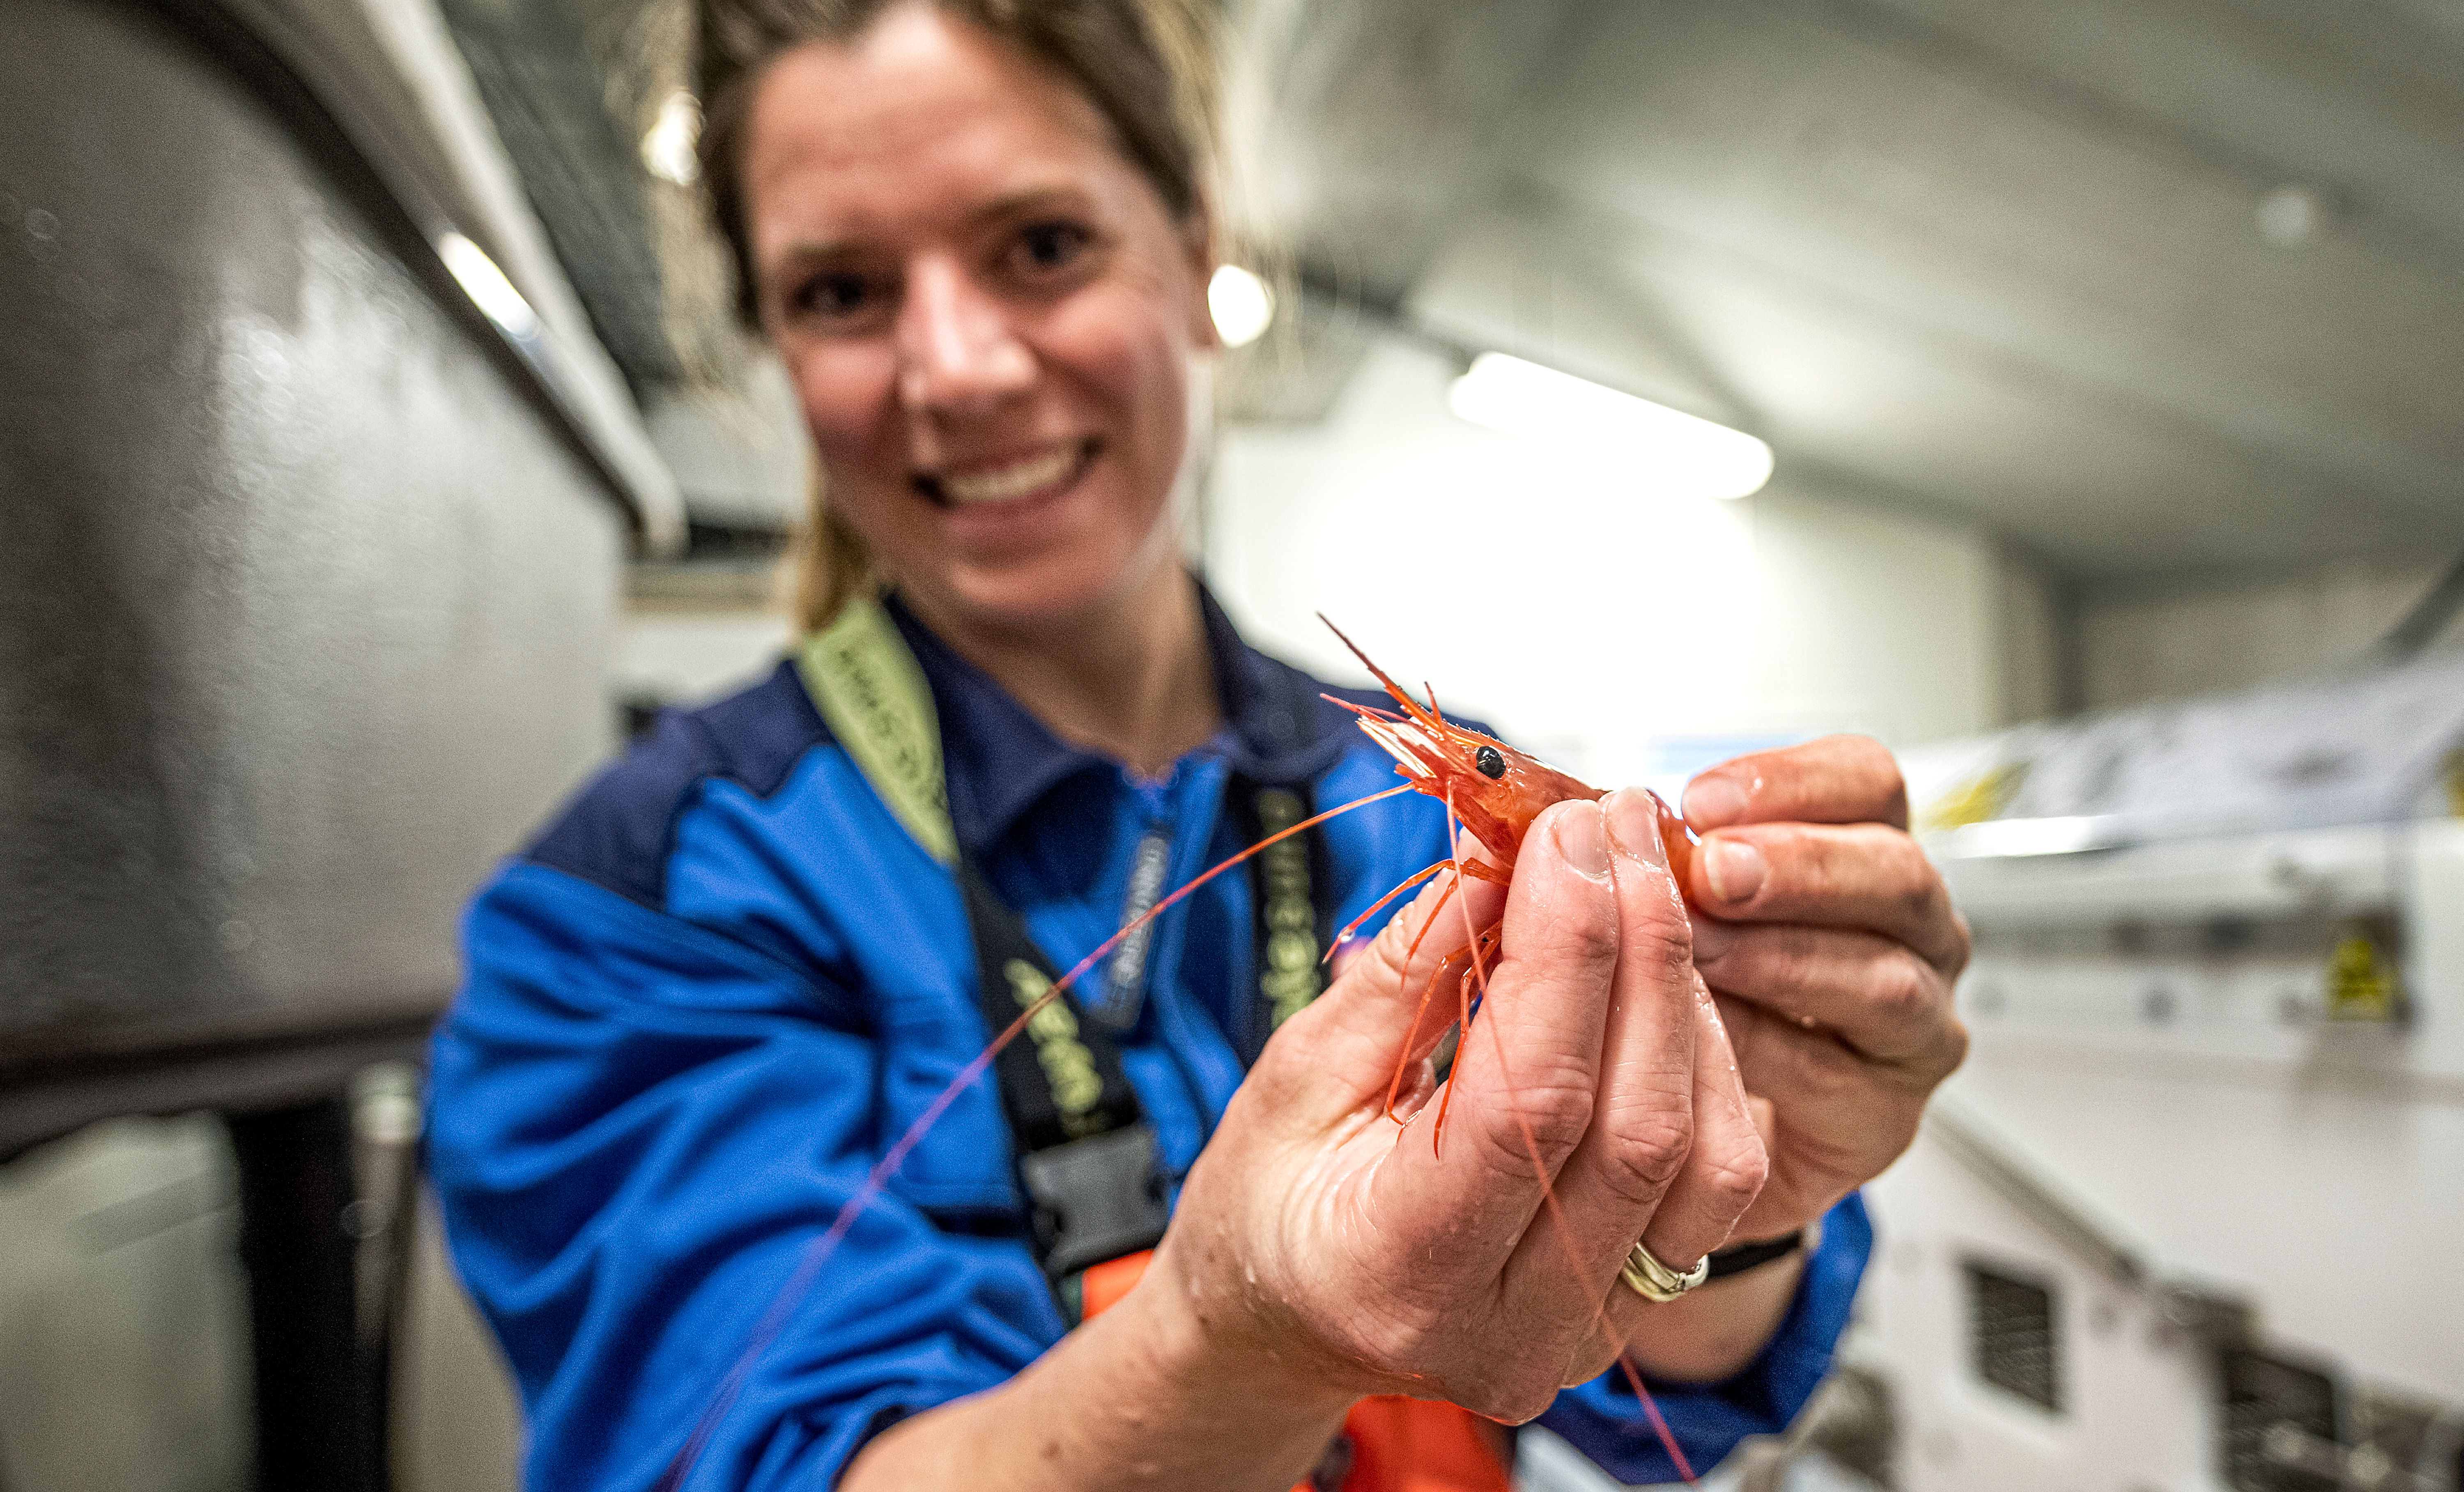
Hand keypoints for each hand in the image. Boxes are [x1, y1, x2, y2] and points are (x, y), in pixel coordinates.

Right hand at [1160, 789, 1767, 1424]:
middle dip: (1642, 947)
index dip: (1566, 948)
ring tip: (1647, 882)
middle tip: (1623, 823)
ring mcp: (1587, 1329)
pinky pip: (1716, 1179)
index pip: (1527, 1101)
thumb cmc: (1268, 1197)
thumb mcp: (1299, 1071)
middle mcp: (1512, 1328)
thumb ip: (1411, 971)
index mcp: (1396, 1274)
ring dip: (1686, 999)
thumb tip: (1503, 855)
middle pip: (1635, 1124)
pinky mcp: (1637, 1304)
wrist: (1282, 1317)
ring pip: (1705, 1157)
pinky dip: (1704, 1060)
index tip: (1567, 827)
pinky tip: (1664, 978)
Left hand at [1680, 736, 1968, 1240]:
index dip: (1793, 782)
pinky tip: (1698, 1031)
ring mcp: (1913, 1023)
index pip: (1867, 782)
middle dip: (1799, 866)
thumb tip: (1581, 817)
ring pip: (1882, 977)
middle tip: (1712, 868)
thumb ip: (1655, 857)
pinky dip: (1761, 1047)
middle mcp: (1913, 930)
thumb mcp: (1680, 905)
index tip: (1700, 800)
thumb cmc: (1701, 987)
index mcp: (1868, 849)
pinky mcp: (1885, 1110)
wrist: (1712, 1130)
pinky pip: (1833, 1071)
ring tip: (1697, 947)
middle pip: (1896, 873)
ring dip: (1780, 957)